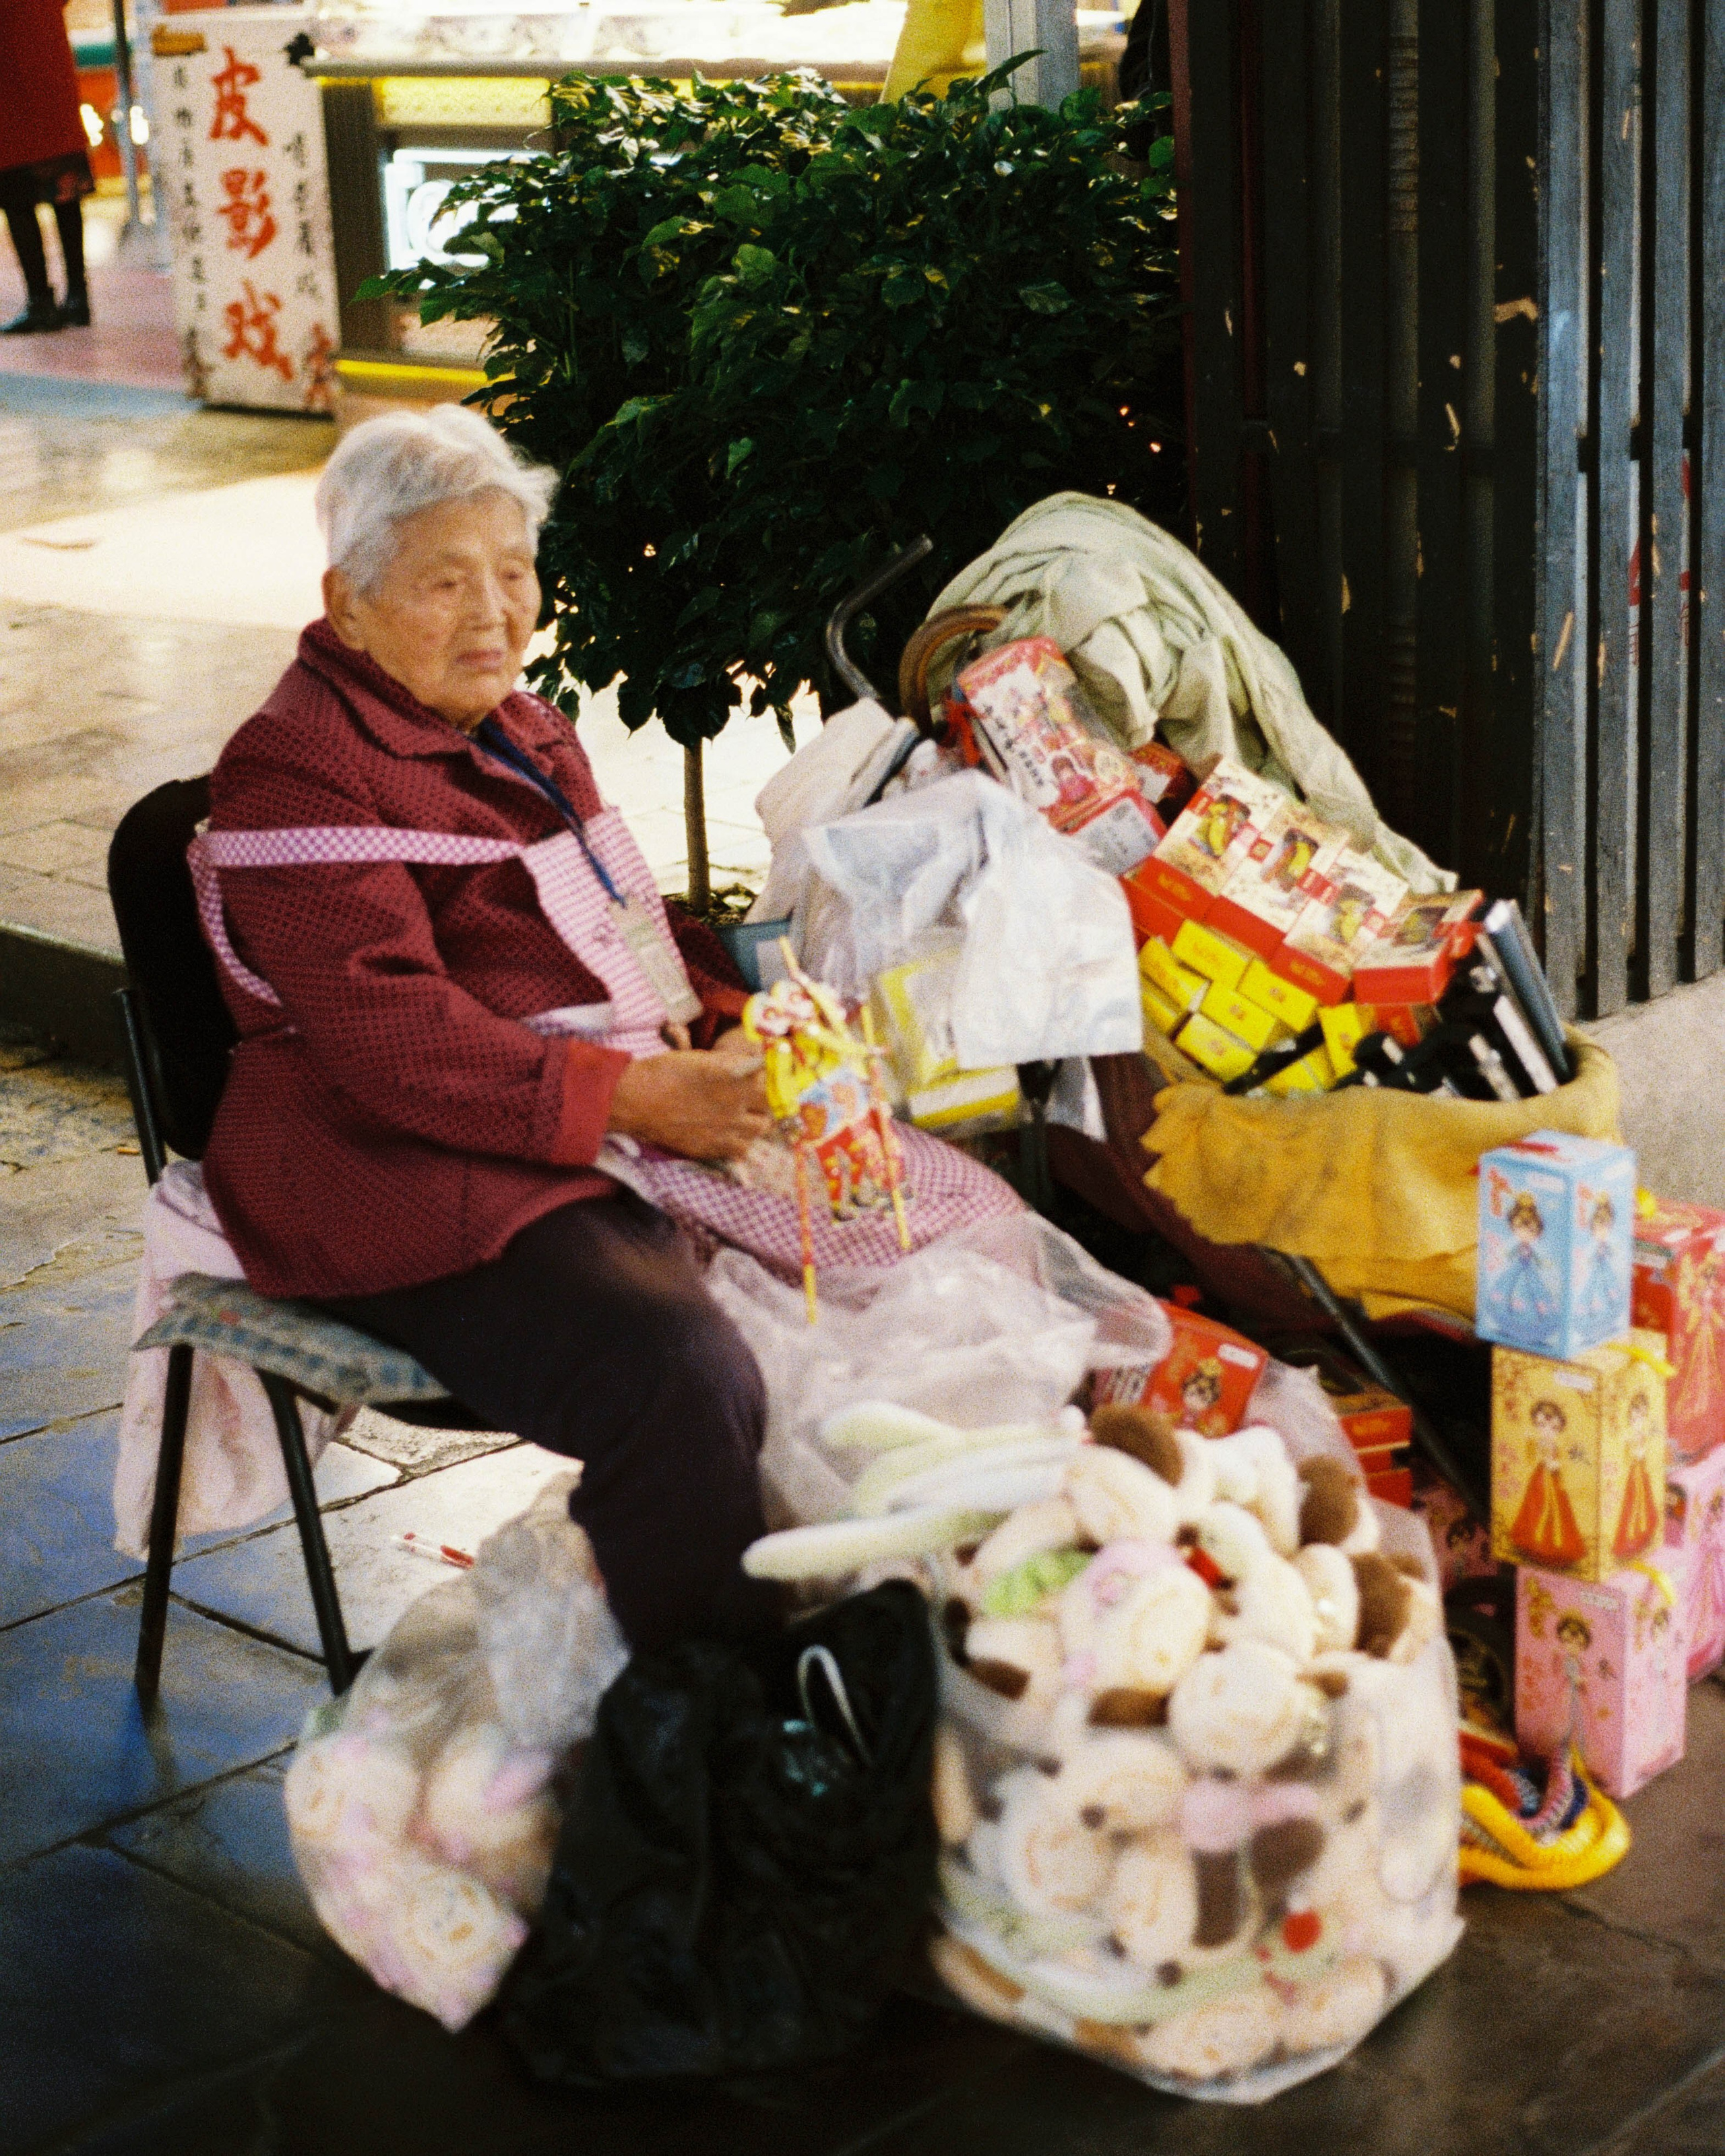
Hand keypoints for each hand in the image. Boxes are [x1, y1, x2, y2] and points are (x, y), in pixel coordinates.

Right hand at [607, 1042, 771, 1161]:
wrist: (638, 1100)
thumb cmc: (666, 1071)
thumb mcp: (703, 1058)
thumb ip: (732, 1063)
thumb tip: (752, 1064)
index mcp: (736, 1076)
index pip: (769, 1079)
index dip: (764, 1079)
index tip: (757, 1078)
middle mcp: (737, 1104)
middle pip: (769, 1106)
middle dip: (763, 1101)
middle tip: (751, 1099)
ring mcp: (727, 1129)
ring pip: (760, 1129)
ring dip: (755, 1122)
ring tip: (742, 1117)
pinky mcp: (713, 1148)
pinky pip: (741, 1150)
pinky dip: (740, 1142)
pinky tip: (729, 1134)